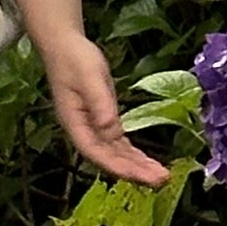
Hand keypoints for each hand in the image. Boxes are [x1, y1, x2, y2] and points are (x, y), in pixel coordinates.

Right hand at [37, 34, 170, 186]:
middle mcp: (83, 130)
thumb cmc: (74, 59)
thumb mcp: (89, 78)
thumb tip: (111, 130)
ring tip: (161, 176)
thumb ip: (100, 104)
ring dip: (137, 166)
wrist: (65, 45)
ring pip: (115, 154)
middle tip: (162, 180)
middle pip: (108, 158)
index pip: (97, 153)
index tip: (143, 176)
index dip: (120, 167)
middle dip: (134, 172)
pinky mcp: (103, 120)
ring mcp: (93, 127)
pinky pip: (119, 144)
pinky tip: (148, 162)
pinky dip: (133, 154)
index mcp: (74, 123)